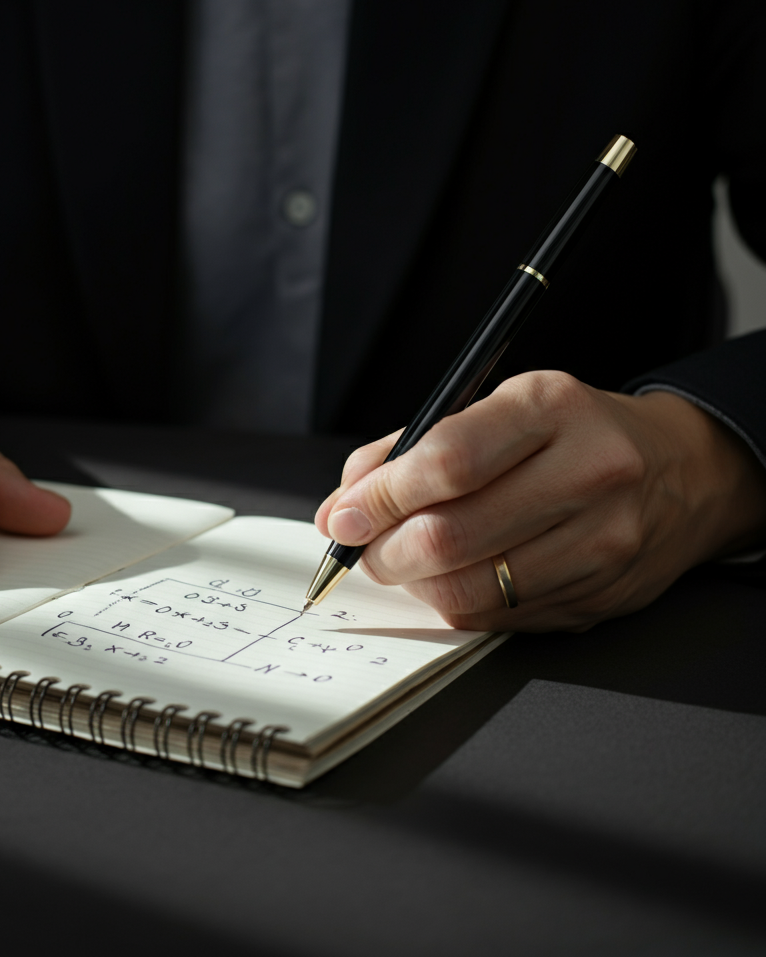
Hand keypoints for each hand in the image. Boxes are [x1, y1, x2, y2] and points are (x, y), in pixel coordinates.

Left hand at [315, 371, 765, 631]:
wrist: (680, 470)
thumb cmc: (569, 432)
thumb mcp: (497, 406)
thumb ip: (413, 447)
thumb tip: (344, 504)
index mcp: (551, 408)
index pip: (448, 461)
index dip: (382, 497)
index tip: (343, 515)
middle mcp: (588, 472)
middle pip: (453, 536)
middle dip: (385, 552)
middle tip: (361, 549)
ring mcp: (603, 542)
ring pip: (472, 588)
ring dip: (413, 583)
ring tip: (399, 562)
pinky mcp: (602, 596)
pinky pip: (499, 617)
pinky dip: (455, 602)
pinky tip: (448, 578)